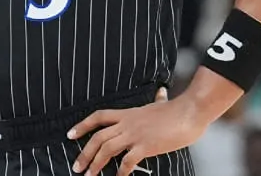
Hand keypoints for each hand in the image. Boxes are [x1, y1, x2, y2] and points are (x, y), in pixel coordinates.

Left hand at [68, 88, 205, 174]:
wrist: (190, 112)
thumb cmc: (178, 110)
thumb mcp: (162, 103)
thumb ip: (158, 100)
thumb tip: (161, 92)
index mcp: (128, 113)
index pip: (98, 117)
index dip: (82, 125)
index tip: (70, 135)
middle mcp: (127, 123)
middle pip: (98, 137)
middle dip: (85, 153)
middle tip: (77, 167)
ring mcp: (135, 135)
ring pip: (107, 149)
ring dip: (95, 164)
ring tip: (89, 175)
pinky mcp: (146, 146)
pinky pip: (127, 161)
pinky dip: (121, 172)